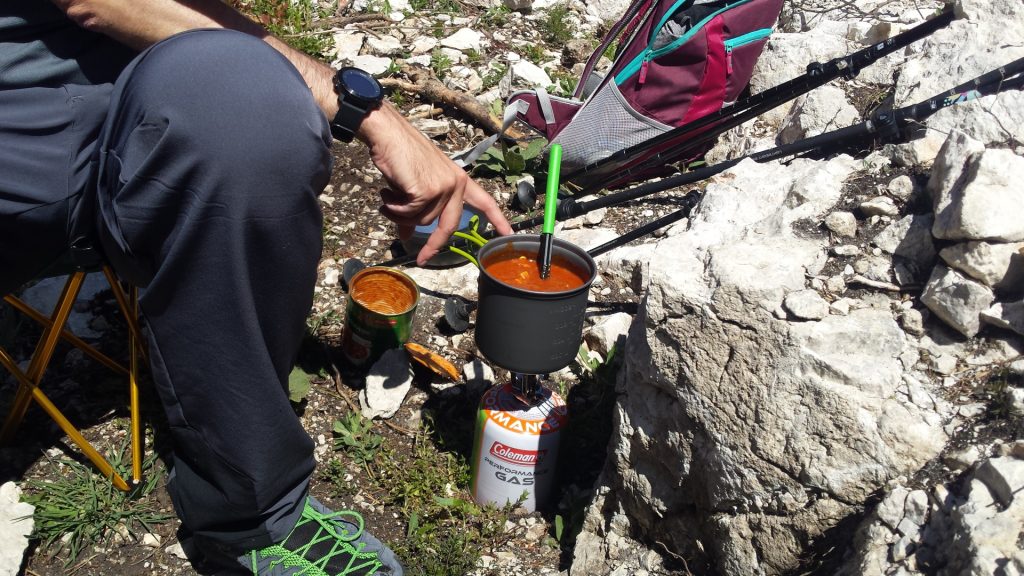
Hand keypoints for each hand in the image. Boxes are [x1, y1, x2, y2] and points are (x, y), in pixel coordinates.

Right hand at [358, 103, 512, 265]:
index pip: (484, 202)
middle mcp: (456, 184)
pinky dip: (394, 209)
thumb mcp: (415, 186)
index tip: (508, 234)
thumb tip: (406, 235)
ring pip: (422, 221)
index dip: (497, 219)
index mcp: (459, 180)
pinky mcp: (427, 191)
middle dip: (433, 245)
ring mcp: (443, 187)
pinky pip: (408, 215)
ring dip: (401, 214)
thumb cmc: (400, 156)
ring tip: (390, 195)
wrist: (388, 134)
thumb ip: (418, 209)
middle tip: (421, 258)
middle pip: (448, 226)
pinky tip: (387, 193)